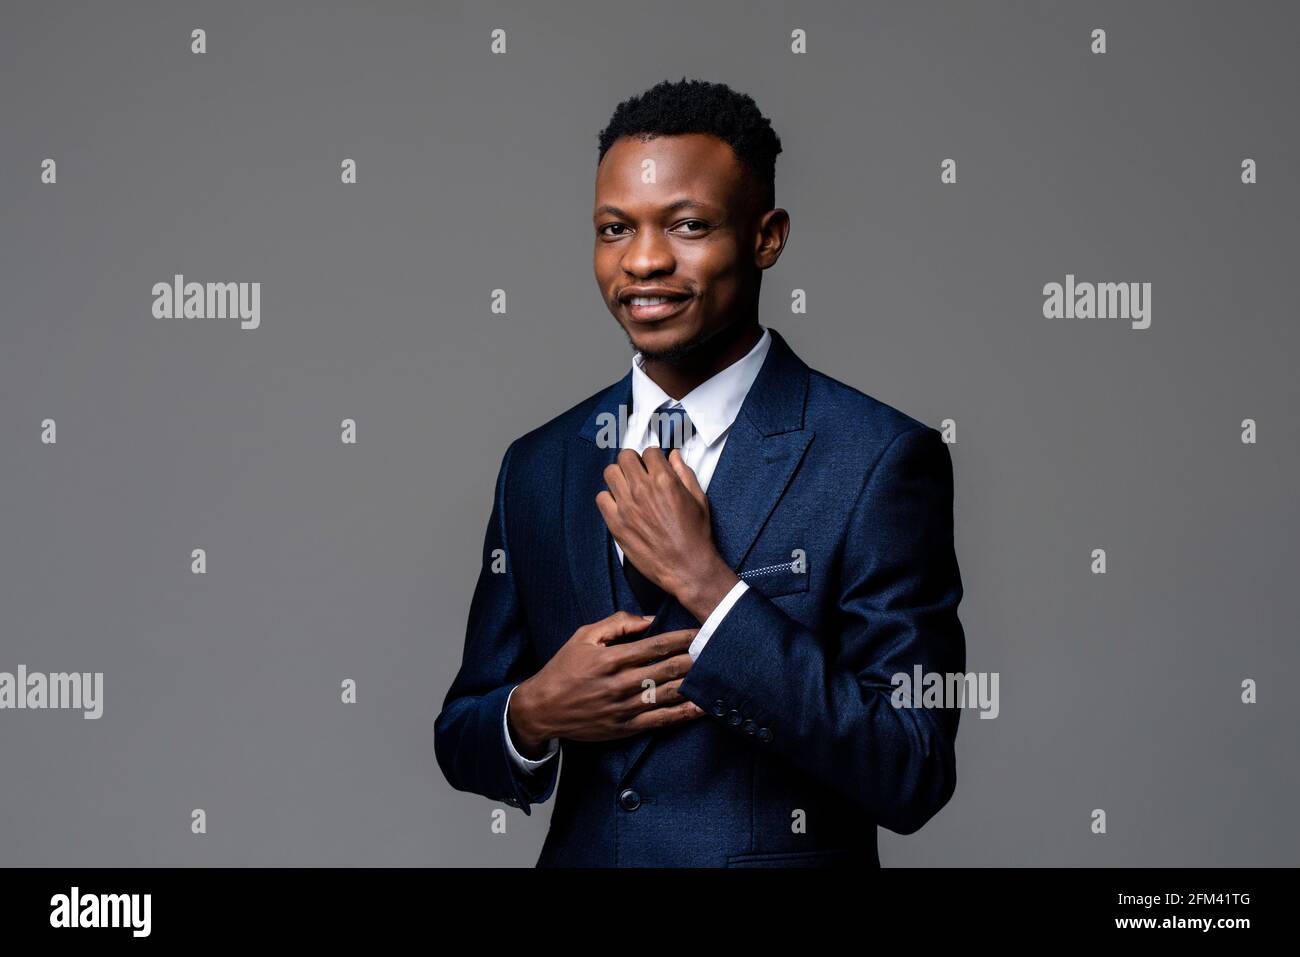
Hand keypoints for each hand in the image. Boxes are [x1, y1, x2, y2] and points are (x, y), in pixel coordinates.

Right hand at [508, 610, 705, 753]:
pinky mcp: (626, 727)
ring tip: (718, 676)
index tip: (701, 632)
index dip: (681, 638)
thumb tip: (648, 620)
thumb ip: (616, 624)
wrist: (543, 708)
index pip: (655, 645)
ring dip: (695, 685)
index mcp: (610, 659)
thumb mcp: (583, 636)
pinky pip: (660, 720)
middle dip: (695, 659)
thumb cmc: (563, 668)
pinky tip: (702, 708)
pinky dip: (683, 714)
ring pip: (668, 695)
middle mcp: (620, 684)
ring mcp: (624, 708)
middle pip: (667, 669)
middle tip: (720, 651)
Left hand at [596, 447, 738, 619]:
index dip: (653, 457)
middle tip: (639, 471)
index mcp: (664, 481)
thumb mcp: (699, 499)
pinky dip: (609, 498)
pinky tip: (620, 504)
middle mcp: (642, 490)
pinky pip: (601, 498)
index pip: (649, 451)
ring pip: (610, 473)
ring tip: (628, 486)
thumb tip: (674, 457)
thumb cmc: (695, 536)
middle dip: (634, 461)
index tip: (653, 464)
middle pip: (625, 456)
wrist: (686, 566)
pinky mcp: (616, 524)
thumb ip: (684, 473)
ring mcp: (626, 506)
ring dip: (619, 475)